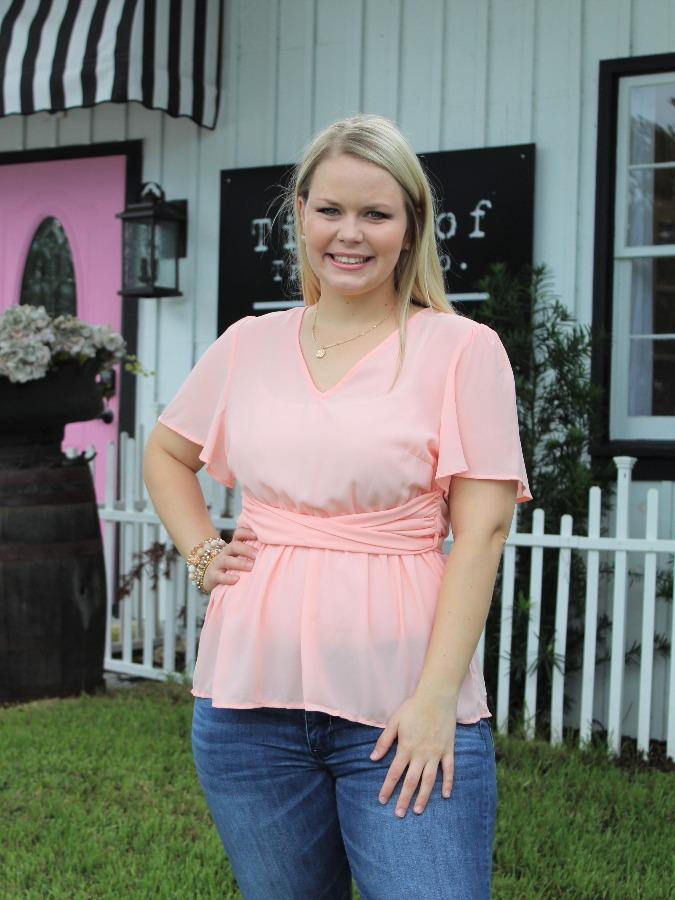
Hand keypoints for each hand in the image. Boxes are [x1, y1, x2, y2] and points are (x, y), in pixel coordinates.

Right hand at [202, 525, 257, 592]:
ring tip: (251, 566)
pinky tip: (237, 579)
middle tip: (257, 554)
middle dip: (245, 549)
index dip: (247, 532)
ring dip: (239, 563)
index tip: (257, 535)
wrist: (209, 576)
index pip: (238, 534)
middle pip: (233, 546)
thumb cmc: (232, 567)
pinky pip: (219, 576)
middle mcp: (225, 553)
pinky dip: (227, 578)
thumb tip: (276, 550)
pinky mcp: (212, 576)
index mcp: (233, 547)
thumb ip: (253, 554)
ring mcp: (217, 564)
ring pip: (226, 560)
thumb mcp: (240, 557)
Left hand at [369, 691, 457, 817]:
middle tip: (399, 814)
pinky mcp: (448, 750)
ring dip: (423, 797)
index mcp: (406, 747)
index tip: (382, 800)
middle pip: (411, 781)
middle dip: (403, 799)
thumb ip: (384, 741)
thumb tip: (372, 758)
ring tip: (418, 810)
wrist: (436, 697)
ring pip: (429, 780)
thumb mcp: (394, 722)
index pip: (395, 773)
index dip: (387, 788)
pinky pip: (449, 770)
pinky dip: (448, 783)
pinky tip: (445, 795)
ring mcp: (436, 753)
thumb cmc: (413, 708)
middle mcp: (421, 754)